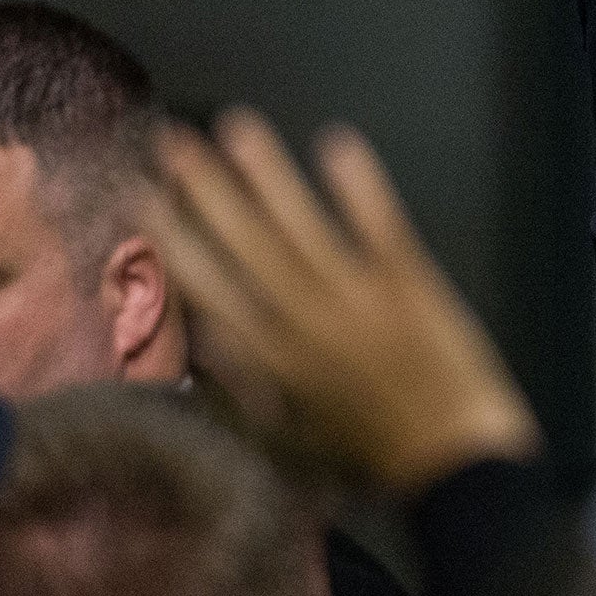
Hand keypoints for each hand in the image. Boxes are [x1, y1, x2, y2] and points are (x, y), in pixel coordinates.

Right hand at [148, 109, 540, 494]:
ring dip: (268, 173)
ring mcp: (358, 301)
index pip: (205, 285)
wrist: (454, 468)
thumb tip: (204, 335)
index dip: (169, 236)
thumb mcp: (288, 436)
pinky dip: (358, 186)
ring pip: (302, 225)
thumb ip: (244, 381)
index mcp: (270, 360)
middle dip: (205, 189)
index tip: (140, 194)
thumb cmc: (373, 458)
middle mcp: (304, 324)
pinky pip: (378, 225)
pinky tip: (336, 144)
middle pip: (244, 242)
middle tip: (174, 140)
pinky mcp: (410, 287)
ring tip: (239, 126)